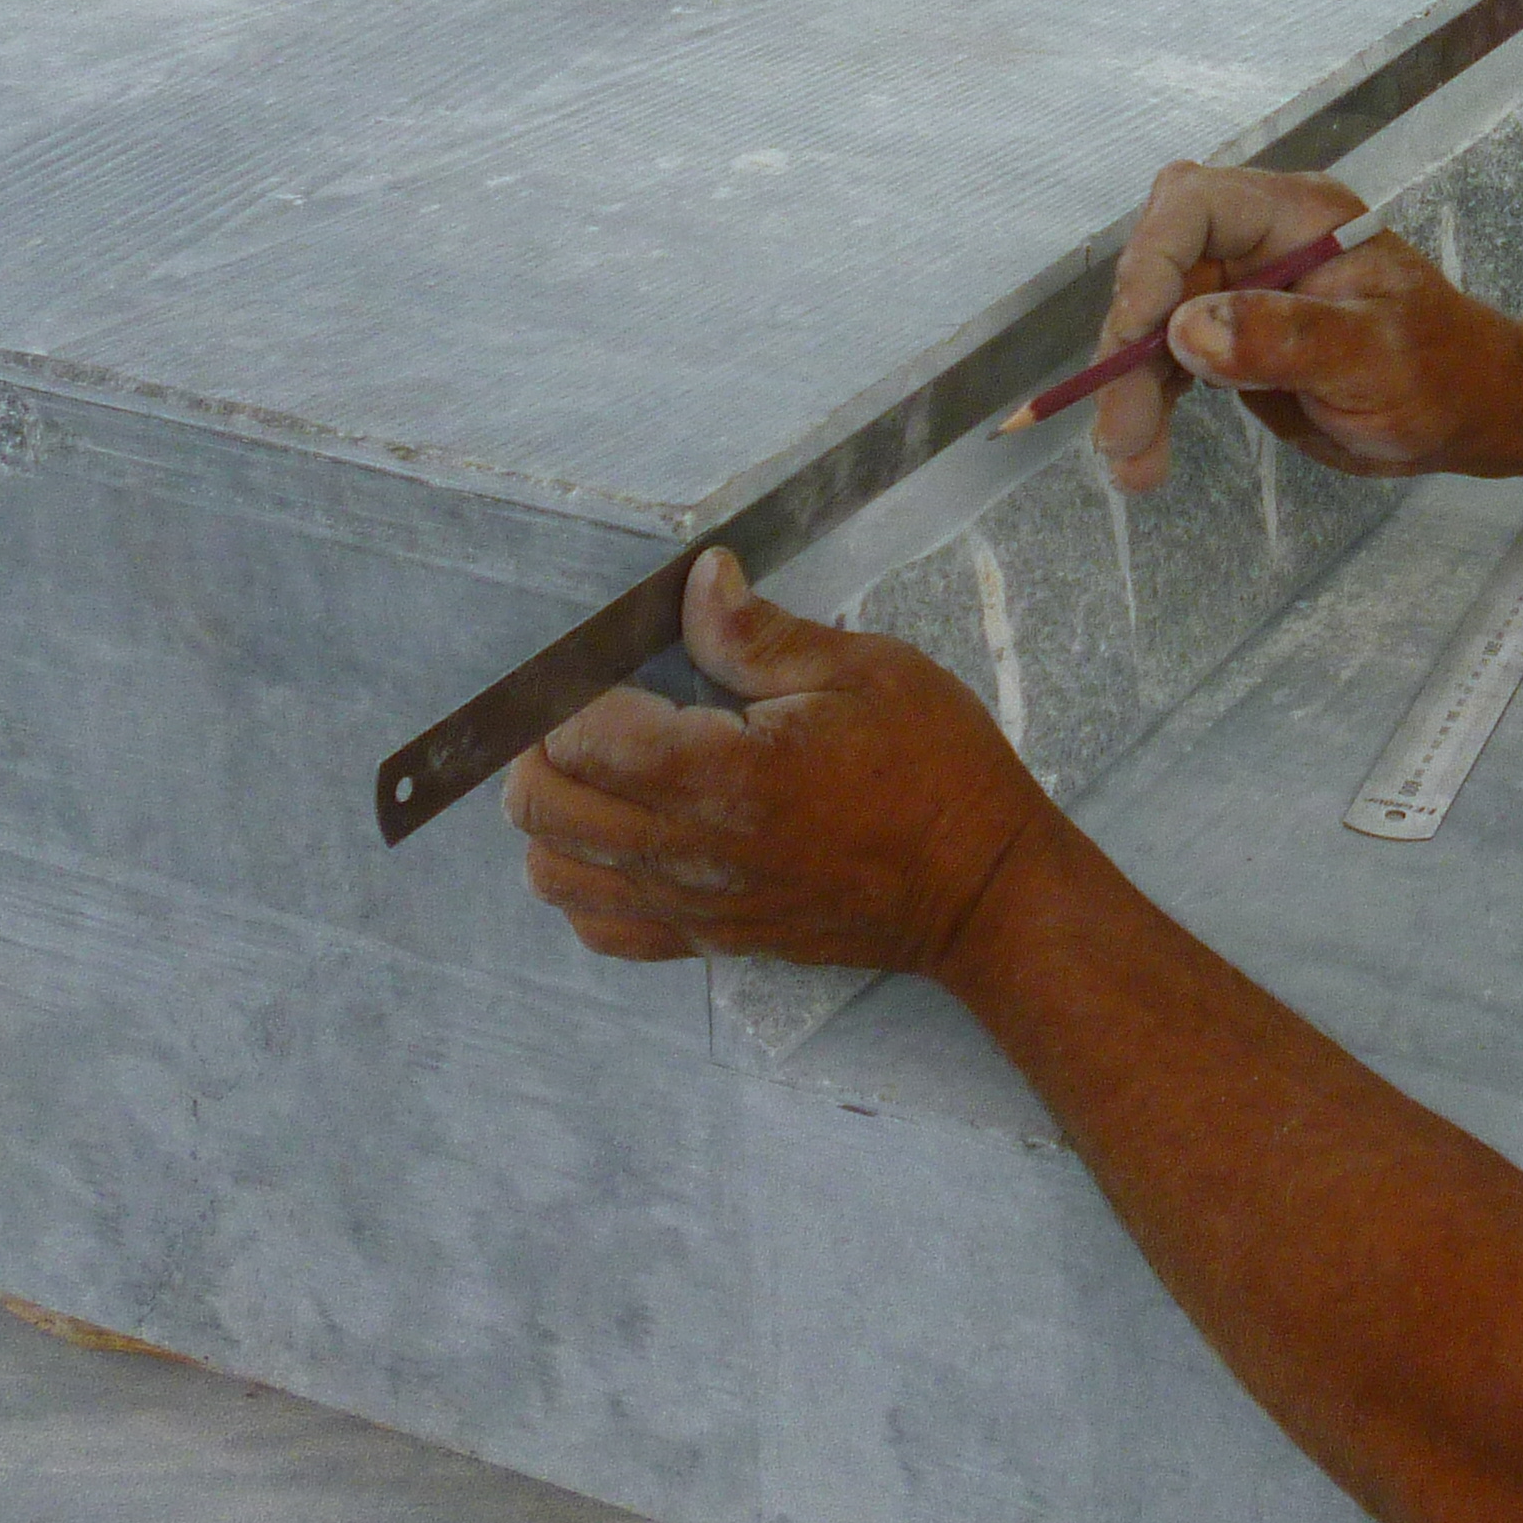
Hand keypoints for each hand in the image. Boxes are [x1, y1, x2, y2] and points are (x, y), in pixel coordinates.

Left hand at [507, 553, 1054, 977]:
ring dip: (559, 815)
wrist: (979, 888)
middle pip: (543, 810)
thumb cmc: (936, 769)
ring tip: (611, 773)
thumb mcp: (869, 670)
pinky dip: (587, 882)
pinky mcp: (710, 942)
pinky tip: (629, 837)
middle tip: (599, 711)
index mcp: (732, 775)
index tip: (617, 666)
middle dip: (547, 747)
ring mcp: (696, 907)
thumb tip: (698, 579)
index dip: (579, 691)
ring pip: (555, 875)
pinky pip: (602, 929)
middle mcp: (696, 853)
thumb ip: (762, 632)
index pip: (585, 738)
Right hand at [1087, 161, 1522, 497]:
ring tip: (1132, 466)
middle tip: (1122, 432)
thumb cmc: (1442, 370)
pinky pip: (1168, 363)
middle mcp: (1259, 242)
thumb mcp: (1376, 357)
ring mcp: (1240, 289)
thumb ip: (1289, 338)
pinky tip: (1141, 462)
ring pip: (1153, 324)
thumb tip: (1189, 330)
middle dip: (1129, 348)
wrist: (1466, 412)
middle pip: (1159, 270)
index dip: (1151, 262)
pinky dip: (1150, 407)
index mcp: (1298, 216)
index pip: (1195, 206)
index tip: (1137, 337)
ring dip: (1130, 390)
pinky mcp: (1231, 339)